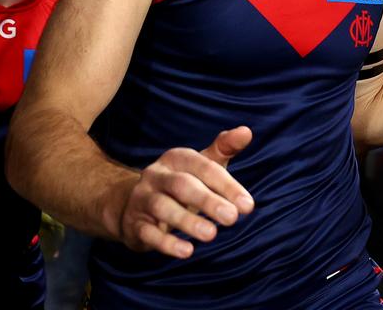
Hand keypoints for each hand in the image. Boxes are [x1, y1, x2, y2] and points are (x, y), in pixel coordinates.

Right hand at [118, 126, 255, 258]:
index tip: (248, 206)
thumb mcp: (201, 165)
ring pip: (163, 207)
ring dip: (187, 221)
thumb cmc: (181, 184)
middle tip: (232, 218)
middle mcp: (157, 175)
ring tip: (211, 235)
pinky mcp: (134, 224)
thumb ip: (224, 149)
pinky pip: (149, 233)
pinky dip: (167, 243)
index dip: (227, 185)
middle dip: (208, 201)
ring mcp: (142, 198)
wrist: (135, 206)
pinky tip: (186, 251)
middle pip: (182, 185)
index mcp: (176, 158)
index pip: (204, 167)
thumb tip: (246, 131)